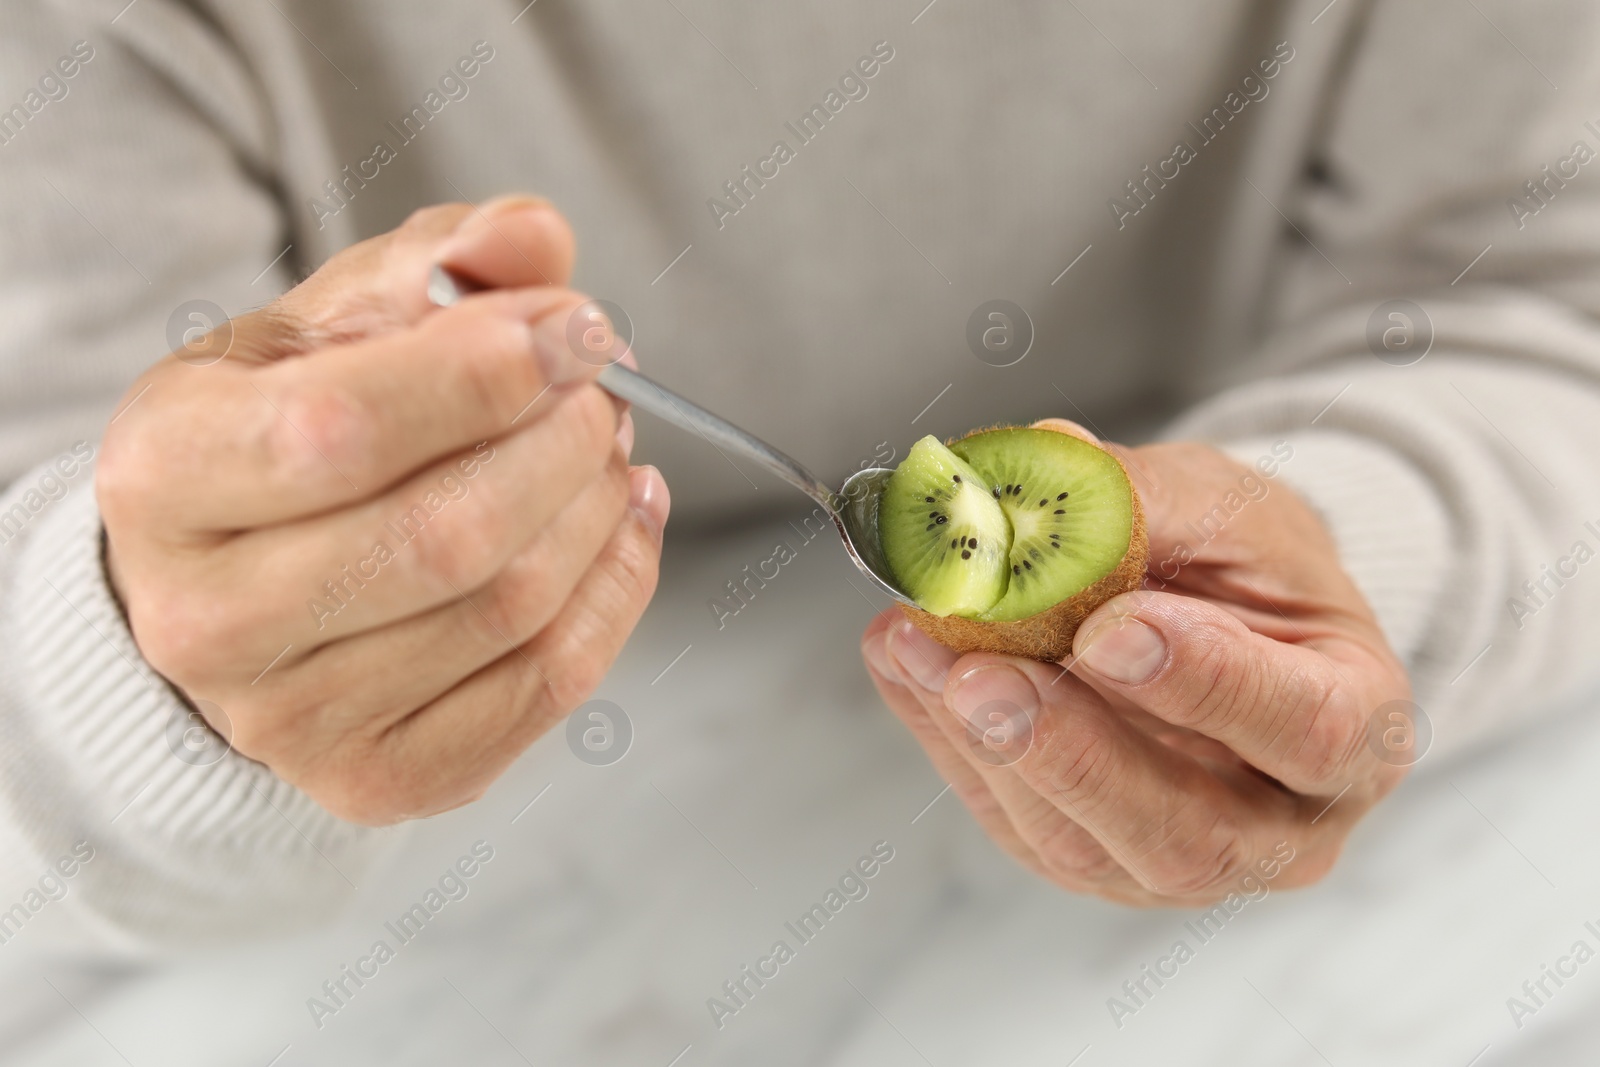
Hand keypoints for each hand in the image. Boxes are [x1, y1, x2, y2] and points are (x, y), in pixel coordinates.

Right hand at [99, 197, 669, 823]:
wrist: (238, 581)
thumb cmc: (290, 429)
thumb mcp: (332, 321)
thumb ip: (438, 264)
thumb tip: (536, 242)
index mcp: (167, 475)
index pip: (346, 430)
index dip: (487, 373)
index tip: (576, 327)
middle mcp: (209, 618)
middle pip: (449, 535)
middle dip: (564, 444)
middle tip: (603, 390)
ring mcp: (292, 721)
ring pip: (510, 609)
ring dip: (598, 510)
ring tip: (609, 447)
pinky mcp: (380, 777)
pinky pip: (546, 686)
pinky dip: (617, 588)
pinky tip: (623, 521)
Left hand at [861, 421, 1411, 904]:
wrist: (1231, 619)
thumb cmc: (1250, 567)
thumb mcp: (1227, 506)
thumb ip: (1145, 496)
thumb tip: (1046, 458)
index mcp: (1361, 727)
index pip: (1305, 729)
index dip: (1205, 683)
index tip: (1110, 628)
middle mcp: (1285, 826)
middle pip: (1185, 834)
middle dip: (1069, 752)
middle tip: (980, 676)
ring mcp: (1184, 860)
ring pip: (1083, 844)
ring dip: (985, 746)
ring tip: (916, 647)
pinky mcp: (1094, 859)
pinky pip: (1014, 822)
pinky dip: (947, 741)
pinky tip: (906, 665)